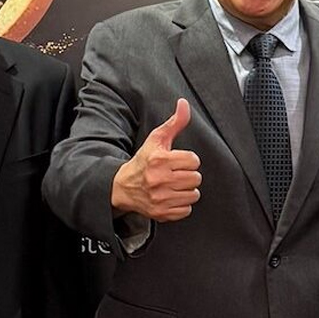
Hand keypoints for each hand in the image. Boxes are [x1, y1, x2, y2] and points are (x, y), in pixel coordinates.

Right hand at [112, 99, 201, 222]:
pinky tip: (171, 197)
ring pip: (194, 195)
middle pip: (196, 178)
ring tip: (174, 185)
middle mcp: (159, 180)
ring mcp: (160, 198)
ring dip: (187, 190)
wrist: (122, 187)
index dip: (188, 160)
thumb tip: (184, 104)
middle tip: (176, 174)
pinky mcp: (161, 213)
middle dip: (188, 175)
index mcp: (159, 160)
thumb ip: (174, 123)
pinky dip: (181, 204)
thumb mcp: (157, 140)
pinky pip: (186, 210)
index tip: (178, 161)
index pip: (193, 160)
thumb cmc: (143, 161)